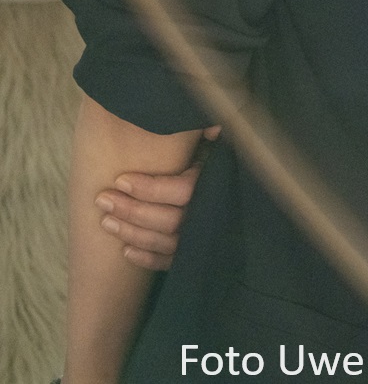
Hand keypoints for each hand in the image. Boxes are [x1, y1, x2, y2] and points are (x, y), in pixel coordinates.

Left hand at [95, 126, 216, 269]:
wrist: (243, 203)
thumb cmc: (218, 165)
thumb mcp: (219, 146)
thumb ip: (212, 136)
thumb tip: (213, 125)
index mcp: (216, 185)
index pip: (184, 191)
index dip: (150, 189)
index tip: (121, 180)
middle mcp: (211, 215)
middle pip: (170, 220)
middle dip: (132, 211)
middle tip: (103, 199)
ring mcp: (203, 238)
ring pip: (165, 242)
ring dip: (132, 233)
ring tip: (106, 220)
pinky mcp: (194, 255)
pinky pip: (169, 263)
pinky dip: (147, 259)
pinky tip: (125, 252)